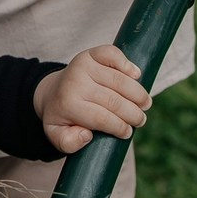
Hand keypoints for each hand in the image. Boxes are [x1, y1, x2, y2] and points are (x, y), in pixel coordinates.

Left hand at [33, 45, 150, 154]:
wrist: (52, 93)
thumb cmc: (62, 117)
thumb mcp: (57, 136)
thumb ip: (68, 143)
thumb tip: (86, 134)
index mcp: (67, 104)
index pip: (102, 118)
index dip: (120, 127)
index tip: (128, 133)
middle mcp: (75, 82)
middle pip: (114, 100)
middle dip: (134, 114)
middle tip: (140, 120)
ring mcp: (83, 65)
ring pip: (120, 80)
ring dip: (138, 94)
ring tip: (144, 104)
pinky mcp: (90, 54)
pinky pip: (113, 55)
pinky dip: (127, 64)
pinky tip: (136, 76)